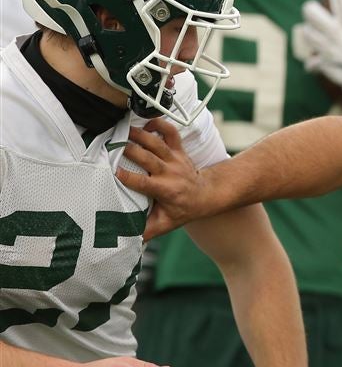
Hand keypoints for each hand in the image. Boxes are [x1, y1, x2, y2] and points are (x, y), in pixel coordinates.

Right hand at [116, 118, 210, 238]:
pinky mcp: (179, 149)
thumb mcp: (166, 223)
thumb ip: (147, 231)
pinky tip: (146, 123)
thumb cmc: (183, 210)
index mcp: (165, 190)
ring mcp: (175, 159)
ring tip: (122, 131)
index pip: (143, 183)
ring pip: (157, 142)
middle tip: (109, 145)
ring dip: (139, 135)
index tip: (112, 172)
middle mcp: (170, 172)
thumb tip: (127, 243)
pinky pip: (171, 132)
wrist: (207, 195)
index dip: (128, 177)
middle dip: (129, 150)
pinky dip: (160, 124)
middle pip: (148, 158)